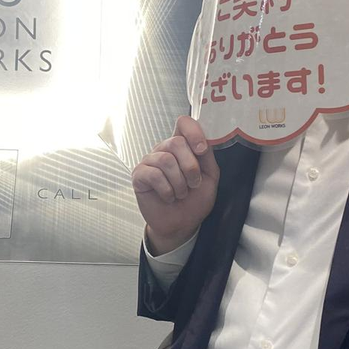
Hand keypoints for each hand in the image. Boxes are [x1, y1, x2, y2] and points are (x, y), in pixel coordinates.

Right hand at [132, 115, 219, 254]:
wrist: (181, 224)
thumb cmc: (194, 201)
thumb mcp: (210, 177)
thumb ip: (207, 156)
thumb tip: (204, 140)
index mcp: (183, 147)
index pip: (184, 123)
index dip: (193, 132)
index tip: (201, 150)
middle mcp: (164, 150)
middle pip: (176, 142)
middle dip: (190, 167)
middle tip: (193, 183)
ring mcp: (150, 161)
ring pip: (166, 160)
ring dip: (179, 182)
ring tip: (180, 193)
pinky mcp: (139, 175)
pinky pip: (153, 174)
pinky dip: (166, 189)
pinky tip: (168, 196)